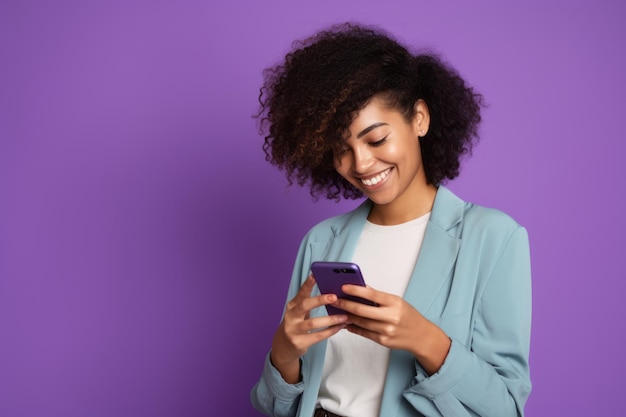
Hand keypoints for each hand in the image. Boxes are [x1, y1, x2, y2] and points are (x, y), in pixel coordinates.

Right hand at [270, 275, 347, 382]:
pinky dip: (330, 331)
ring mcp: (293, 330)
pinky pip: (317, 336)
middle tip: (335, 297)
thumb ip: (310, 303)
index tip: (316, 275)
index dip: (308, 284)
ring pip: (313, 323)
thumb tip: (331, 293)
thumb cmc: (296, 325)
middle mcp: (290, 316)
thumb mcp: (299, 312)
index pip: (300, 292)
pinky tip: (339, 327)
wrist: (284, 346)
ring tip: (344, 316)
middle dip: (320, 300)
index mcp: (292, 306)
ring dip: (330, 319)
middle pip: (305, 305)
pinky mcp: (299, 342)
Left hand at [335, 284, 450, 374]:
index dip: (355, 290)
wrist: (421, 336)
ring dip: (347, 316)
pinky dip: (353, 327)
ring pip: (361, 322)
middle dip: (345, 304)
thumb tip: (360, 287)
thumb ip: (378, 297)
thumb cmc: (407, 316)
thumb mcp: (397, 301)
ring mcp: (386, 330)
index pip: (372, 294)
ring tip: (337, 310)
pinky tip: (346, 322)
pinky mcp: (382, 341)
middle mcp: (391, 317)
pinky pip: (363, 333)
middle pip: (362, 310)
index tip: (343, 287)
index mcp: (394, 303)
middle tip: (334, 300)